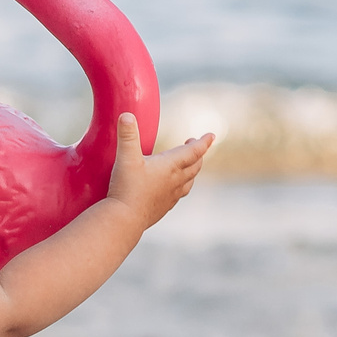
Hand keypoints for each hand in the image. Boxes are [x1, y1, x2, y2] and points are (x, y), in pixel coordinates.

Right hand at [105, 113, 213, 229]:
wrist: (125, 220)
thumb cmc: (126, 188)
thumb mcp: (126, 158)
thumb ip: (127, 136)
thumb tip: (126, 116)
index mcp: (171, 166)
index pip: (194, 151)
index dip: (203, 142)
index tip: (212, 135)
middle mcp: (175, 181)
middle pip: (194, 165)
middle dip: (197, 153)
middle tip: (194, 144)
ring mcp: (171, 196)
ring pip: (189, 181)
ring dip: (192, 171)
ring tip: (189, 166)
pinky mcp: (163, 208)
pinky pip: (179, 195)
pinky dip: (182, 187)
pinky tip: (174, 188)